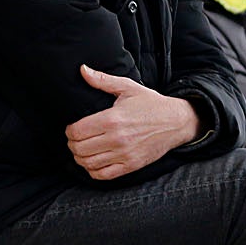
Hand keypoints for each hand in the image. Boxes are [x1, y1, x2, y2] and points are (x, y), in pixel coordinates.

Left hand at [66, 65, 199, 180]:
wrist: (176, 122)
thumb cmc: (151, 104)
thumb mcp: (127, 87)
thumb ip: (102, 80)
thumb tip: (82, 70)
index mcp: (112, 119)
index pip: (77, 131)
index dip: (69, 131)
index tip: (72, 128)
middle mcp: (117, 139)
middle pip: (80, 149)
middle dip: (72, 145)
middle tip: (75, 140)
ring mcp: (124, 154)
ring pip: (89, 163)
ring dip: (80, 158)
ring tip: (82, 151)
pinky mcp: (131, 165)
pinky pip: (103, 175)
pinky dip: (93, 171)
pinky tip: (93, 162)